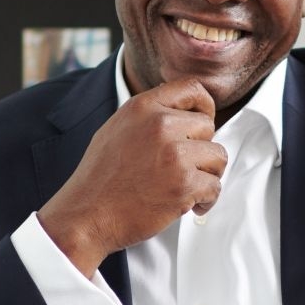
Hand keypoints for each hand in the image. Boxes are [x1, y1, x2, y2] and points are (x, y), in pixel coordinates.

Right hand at [38, 79, 226, 274]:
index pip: (192, 88)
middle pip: (208, 127)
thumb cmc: (100, 179)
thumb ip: (148, 116)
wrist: (86, 216)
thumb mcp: (117, 129)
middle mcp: (161, 125)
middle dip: (202, 150)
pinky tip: (188, 206)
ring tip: (187, 189)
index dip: (204, 107)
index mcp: (143, 107)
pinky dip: (206, 200)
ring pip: (218, 157)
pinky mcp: (184, 184)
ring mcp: (174, 154)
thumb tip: (179, 110)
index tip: (201, 128)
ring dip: (208, 175)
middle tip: (186, 169)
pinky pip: (215, 186)